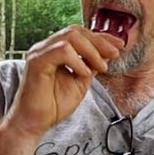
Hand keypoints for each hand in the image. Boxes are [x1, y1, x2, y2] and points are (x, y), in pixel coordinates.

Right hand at [6, 26, 121, 137]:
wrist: (34, 123)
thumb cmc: (53, 105)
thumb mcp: (80, 81)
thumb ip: (91, 65)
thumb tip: (108, 52)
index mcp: (54, 50)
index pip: (79, 34)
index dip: (101, 37)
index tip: (119, 45)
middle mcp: (45, 47)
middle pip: (75, 31)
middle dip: (99, 41)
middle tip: (114, 54)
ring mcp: (39, 53)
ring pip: (70, 36)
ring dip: (91, 51)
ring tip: (101, 67)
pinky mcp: (36, 62)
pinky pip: (62, 50)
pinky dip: (77, 60)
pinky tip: (84, 73)